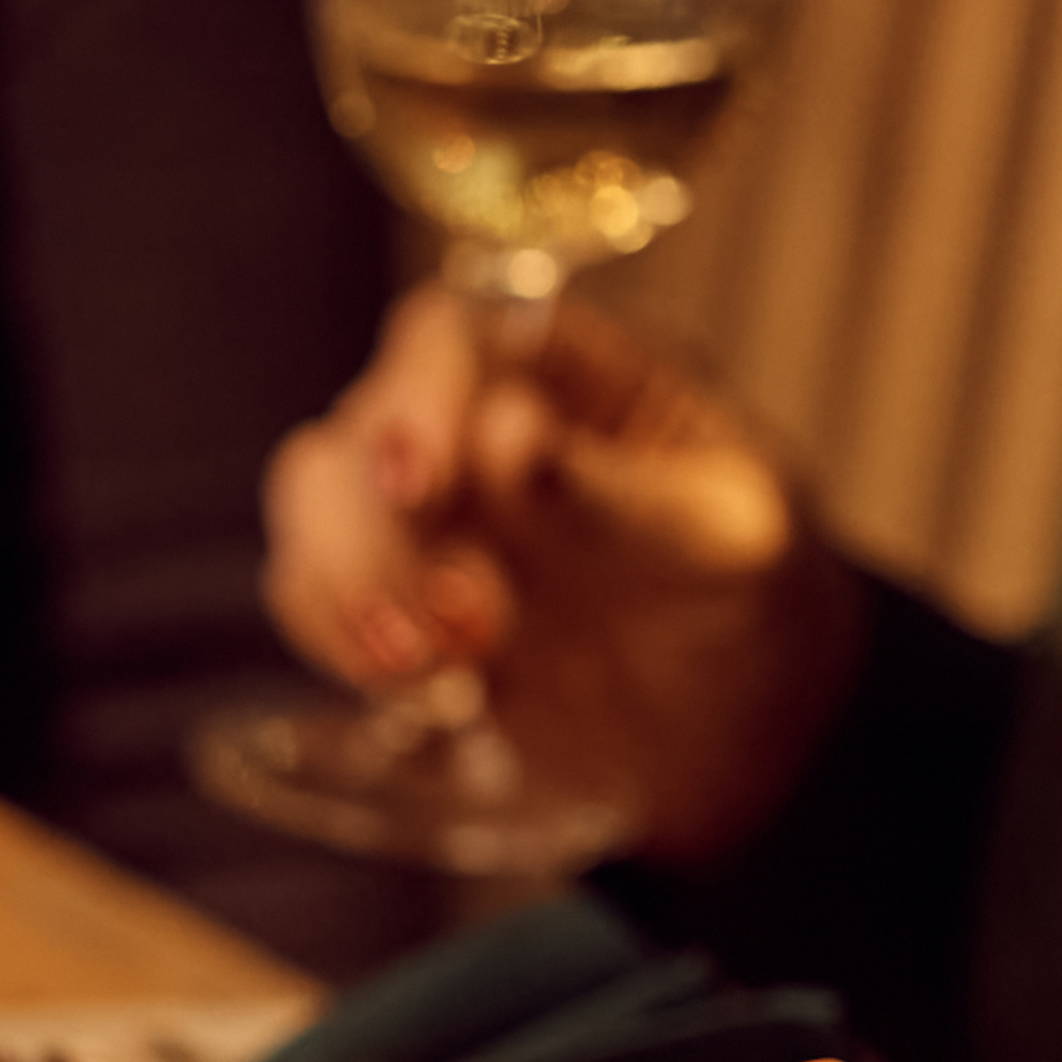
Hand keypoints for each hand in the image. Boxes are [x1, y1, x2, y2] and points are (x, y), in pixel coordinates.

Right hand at [261, 283, 859, 861]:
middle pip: (362, 425)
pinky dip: (331, 635)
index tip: (424, 483)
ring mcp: (420, 515)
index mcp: (566, 372)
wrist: (744, 725)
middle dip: (382, 524)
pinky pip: (310, 593)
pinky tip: (399, 683)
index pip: (451, 336)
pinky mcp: (387, 600)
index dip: (417, 396)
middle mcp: (470, 424)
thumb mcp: (731, 538)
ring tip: (424, 664)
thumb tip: (512, 438)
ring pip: (315, 505)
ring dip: (350, 584)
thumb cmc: (752, 595)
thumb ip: (625, 493)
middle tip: (461, 614)